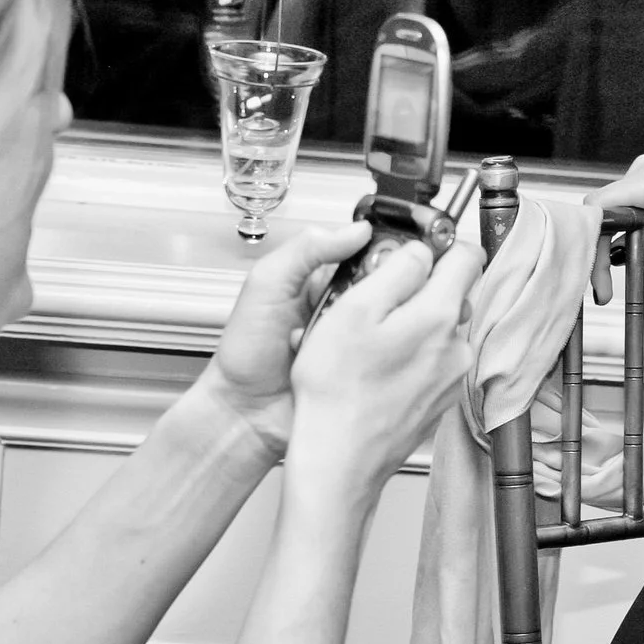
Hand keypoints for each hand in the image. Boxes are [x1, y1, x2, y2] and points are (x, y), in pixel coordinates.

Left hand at [200, 221, 370, 454]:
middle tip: (359, 302)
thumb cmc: (247, 353)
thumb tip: (355, 231)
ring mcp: (357, 342)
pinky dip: (377, 357)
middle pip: (387, 287)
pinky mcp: (365, 371)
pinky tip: (363, 359)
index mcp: (322, 280)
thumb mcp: (266, 284)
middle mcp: (345, 309)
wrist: (245, 412)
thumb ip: (305, 251)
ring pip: (389, 322)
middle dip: (379, 294)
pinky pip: (386, 358)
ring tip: (345, 334)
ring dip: (373, 327)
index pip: (368, 253)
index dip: (385, 252)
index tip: (398, 254)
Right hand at [285, 236, 483, 488]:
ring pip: (438, 328)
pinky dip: (408, 354)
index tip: (413, 247)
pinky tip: (374, 367)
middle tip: (372, 298)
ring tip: (366, 338)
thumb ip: (396, 270)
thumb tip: (419, 251)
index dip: (439, 243)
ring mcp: (450, 377)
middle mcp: (456, 347)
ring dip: (409, 323)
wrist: (339, 460)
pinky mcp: (439, 399)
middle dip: (416, 287)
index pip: (467, 255)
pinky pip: (430, 360)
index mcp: (439, 317)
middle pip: (451, 292)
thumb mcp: (354, 310)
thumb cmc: (337, 393)